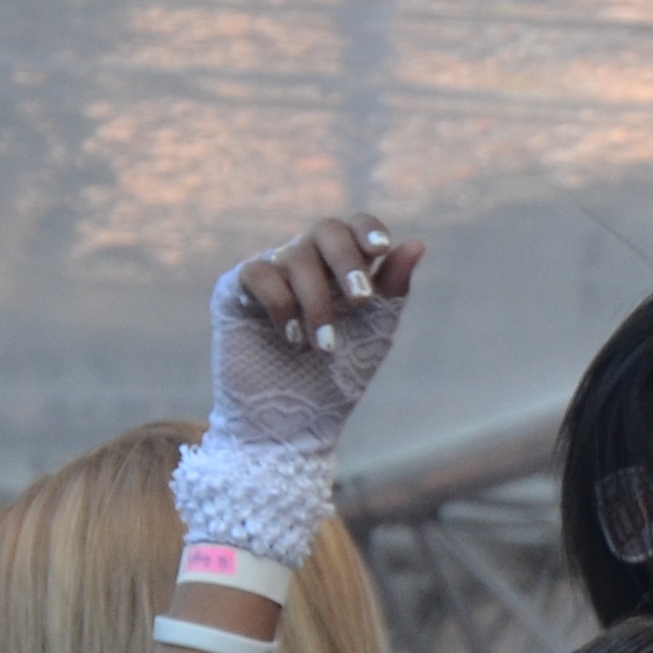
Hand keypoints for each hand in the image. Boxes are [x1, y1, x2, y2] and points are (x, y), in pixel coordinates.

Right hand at [202, 212, 418, 465]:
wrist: (291, 425)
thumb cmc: (337, 380)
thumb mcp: (375, 332)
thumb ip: (393, 290)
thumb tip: (418, 243)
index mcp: (340, 268)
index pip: (353, 227)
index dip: (366, 227)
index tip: (381, 248)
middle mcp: (305, 264)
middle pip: (325, 229)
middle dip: (347, 261)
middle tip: (361, 301)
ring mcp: (269, 274)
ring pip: (295, 255)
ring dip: (317, 301)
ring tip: (324, 346)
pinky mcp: (234, 292)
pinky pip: (258, 272)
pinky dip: (281, 305)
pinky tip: (290, 339)